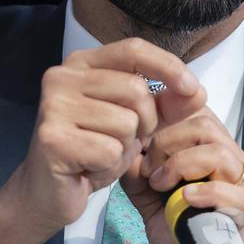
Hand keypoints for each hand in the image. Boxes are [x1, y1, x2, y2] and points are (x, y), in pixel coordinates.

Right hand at [0, 38, 206, 243]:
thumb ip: (163, 104)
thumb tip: (197, 92)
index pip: (132, 49)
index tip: (193, 89)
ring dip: (125, 150)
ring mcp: (53, 106)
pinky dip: (109, 168)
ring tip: (101, 156)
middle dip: (145, 124)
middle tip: (122, 142)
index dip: (168, 66)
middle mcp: (62, 77)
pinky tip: (89, 170)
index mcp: (80, 64)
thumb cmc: (91, 152)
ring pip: (127, 124)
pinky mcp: (52, 139)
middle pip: (136, 90)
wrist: (46, 194)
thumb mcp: (131, 122)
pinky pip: (110, 151)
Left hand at [119, 106, 243, 243]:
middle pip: (205, 125)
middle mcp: (236, 163)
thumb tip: (126, 147)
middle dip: (168, 142)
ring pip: (218, 151)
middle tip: (151, 169)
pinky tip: (185, 199)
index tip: (144, 132)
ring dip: (181, 164)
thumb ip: (139, 172)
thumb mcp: (150, 198)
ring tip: (162, 185)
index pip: (198, 112)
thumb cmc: (180, 237)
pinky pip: (235, 192)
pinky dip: (205, 191)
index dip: (169, 114)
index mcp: (215, 153)